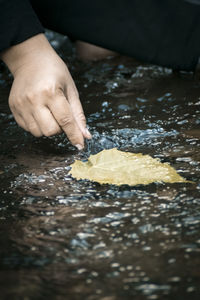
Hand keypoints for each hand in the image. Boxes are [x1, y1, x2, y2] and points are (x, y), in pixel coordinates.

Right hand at [1, 34, 90, 148]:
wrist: (30, 59)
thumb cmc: (54, 71)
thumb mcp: (71, 89)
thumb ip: (78, 114)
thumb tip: (85, 135)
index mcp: (50, 92)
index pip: (65, 121)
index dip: (74, 135)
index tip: (80, 145)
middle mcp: (33, 99)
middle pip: (50, 131)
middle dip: (59, 129)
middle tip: (60, 114)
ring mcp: (21, 105)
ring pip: (38, 133)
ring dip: (47, 127)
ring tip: (48, 112)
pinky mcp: (14, 108)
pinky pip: (28, 128)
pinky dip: (37, 125)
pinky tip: (39, 112)